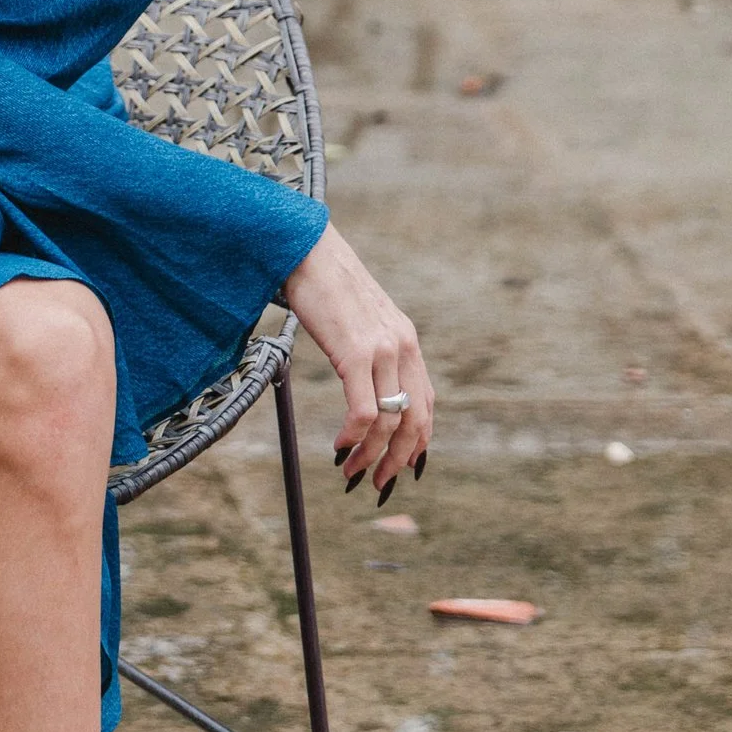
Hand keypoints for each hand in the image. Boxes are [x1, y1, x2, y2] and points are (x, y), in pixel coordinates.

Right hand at [281, 224, 433, 501]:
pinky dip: (354, 437)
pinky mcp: (356, 351)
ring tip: (351, 472)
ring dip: (371, 456)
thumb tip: (363, 386)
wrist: (305, 247)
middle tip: (378, 484)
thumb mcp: (358, 321)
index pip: (427, 405)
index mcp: (406, 341)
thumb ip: (370, 352)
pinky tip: (338, 445)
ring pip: (389, 421)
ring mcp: (382, 348)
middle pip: (415, 420)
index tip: (403, 468)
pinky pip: (363, 409)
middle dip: (398, 460)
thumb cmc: (323, 284)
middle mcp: (402, 346)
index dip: (418, 443)